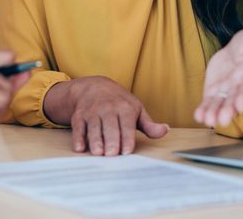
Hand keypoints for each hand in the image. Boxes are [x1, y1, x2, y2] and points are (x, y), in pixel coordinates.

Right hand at [43, 76, 167, 155]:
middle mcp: (108, 108)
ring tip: (98, 153)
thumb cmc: (119, 102)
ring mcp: (92, 112)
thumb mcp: (136, 109)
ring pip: (93, 127)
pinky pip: (78, 127)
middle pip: (109, 126)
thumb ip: (149, 125)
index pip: (126, 124)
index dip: (126, 137)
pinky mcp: (79, 116)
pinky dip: (78, 137)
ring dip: (95, 140)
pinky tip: (80, 148)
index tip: (127, 150)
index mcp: (125, 108)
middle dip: (110, 140)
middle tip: (112, 154)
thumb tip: (164, 130)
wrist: (94, 87)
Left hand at [194, 30, 242, 127]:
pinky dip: (204, 110)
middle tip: (223, 119)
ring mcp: (225, 92)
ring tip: (210, 121)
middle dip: (229, 109)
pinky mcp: (213, 93)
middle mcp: (238, 88)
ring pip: (220, 104)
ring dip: (215, 113)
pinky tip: (199, 117)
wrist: (235, 53)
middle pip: (234, 99)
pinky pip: (208, 103)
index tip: (241, 106)